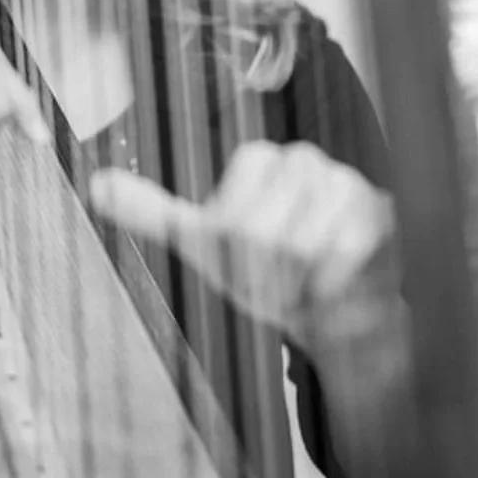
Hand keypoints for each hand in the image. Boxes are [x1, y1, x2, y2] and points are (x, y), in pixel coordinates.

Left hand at [89, 140, 399, 361]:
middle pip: (268, 227)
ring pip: (305, 244)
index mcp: (266, 162)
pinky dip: (332, 287)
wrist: (336, 316)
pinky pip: (345, 257)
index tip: (245, 256)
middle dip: (267, 271)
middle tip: (277, 281)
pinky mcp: (381, 219)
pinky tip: (334, 289)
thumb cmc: (269, 275)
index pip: (236, 197)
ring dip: (299, 283)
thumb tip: (96, 184)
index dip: (236, 235)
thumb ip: (154, 212)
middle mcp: (308, 163)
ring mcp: (348, 188)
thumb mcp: (204, 244)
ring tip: (305, 285)